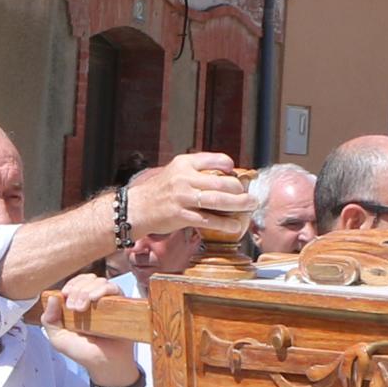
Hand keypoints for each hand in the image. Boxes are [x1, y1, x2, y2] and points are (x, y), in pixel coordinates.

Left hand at [38, 273, 140, 386]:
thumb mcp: (59, 338)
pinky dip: (102, 290)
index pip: (75, 283)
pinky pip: (113, 288)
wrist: (105, 364)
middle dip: (76, 290)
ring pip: (99, 281)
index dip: (70, 284)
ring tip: (82, 308)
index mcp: (79, 303)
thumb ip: (49, 320)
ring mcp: (108, 302)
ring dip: (86, 290)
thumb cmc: (83, 352)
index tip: (65, 295)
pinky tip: (95, 300)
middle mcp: (94, 300)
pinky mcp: (121, 304)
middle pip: (86, 280)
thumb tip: (52, 297)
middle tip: (73, 307)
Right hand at [132, 152, 252, 246]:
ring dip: (238, 205)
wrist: (136, 207)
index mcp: (184, 163)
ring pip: (217, 200)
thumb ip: (197, 170)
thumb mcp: (175, 171)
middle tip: (251, 195)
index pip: (213, 159)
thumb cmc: (160, 190)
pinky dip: (224, 224)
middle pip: (221, 183)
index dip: (229, 166)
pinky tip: (234, 226)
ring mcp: (183, 197)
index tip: (237, 175)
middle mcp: (184, 178)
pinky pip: (208, 220)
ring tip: (250, 206)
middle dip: (240, 190)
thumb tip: (225, 174)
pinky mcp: (181, 216)